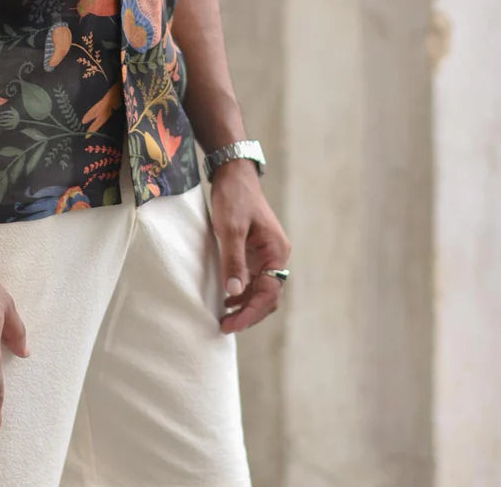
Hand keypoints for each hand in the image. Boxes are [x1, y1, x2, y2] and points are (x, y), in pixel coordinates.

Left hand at [207, 160, 291, 333]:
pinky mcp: (255, 252)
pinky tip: (227, 299)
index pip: (269, 293)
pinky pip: (252, 280)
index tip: (231, 323)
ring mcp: (266, 255)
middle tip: (225, 326)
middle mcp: (276, 256)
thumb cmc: (234, 197)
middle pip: (268, 296)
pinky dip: (242, 293)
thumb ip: (233, 260)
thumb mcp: (230, 228)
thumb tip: (234, 292)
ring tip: (224, 318)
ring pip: (260, 290)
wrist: (233, 174)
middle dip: (249, 313)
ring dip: (245, 306)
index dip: (250, 311)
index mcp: (277, 252)